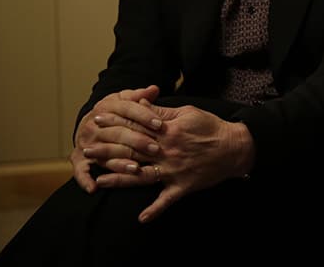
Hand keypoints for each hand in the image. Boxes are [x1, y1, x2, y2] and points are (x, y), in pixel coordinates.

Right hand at [71, 85, 162, 192]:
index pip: (127, 110)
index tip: (160, 124)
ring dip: (119, 162)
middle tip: (155, 149)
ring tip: (134, 168)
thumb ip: (139, 95)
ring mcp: (86, 143)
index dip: (145, 116)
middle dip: (137, 141)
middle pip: (118, 132)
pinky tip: (94, 188)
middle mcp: (94, 125)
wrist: (91, 121)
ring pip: (104, 153)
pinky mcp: (79, 159)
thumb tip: (154, 88)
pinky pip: (81, 171)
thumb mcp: (125, 99)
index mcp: (106, 107)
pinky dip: (85, 180)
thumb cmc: (116, 111)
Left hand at [94, 103, 254, 222]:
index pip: (136, 126)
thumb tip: (141, 104)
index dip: (115, 123)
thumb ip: (162, 112)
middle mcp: (167, 151)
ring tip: (99, 181)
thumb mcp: (188, 112)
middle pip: (132, 152)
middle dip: (108, 151)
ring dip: (120, 180)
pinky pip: (167, 200)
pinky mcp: (183, 185)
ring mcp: (174, 170)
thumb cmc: (211, 127)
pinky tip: (141, 219)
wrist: (235, 147)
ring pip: (142, 176)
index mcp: (168, 131)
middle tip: (88, 150)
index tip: (97, 120)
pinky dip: (155, 210)